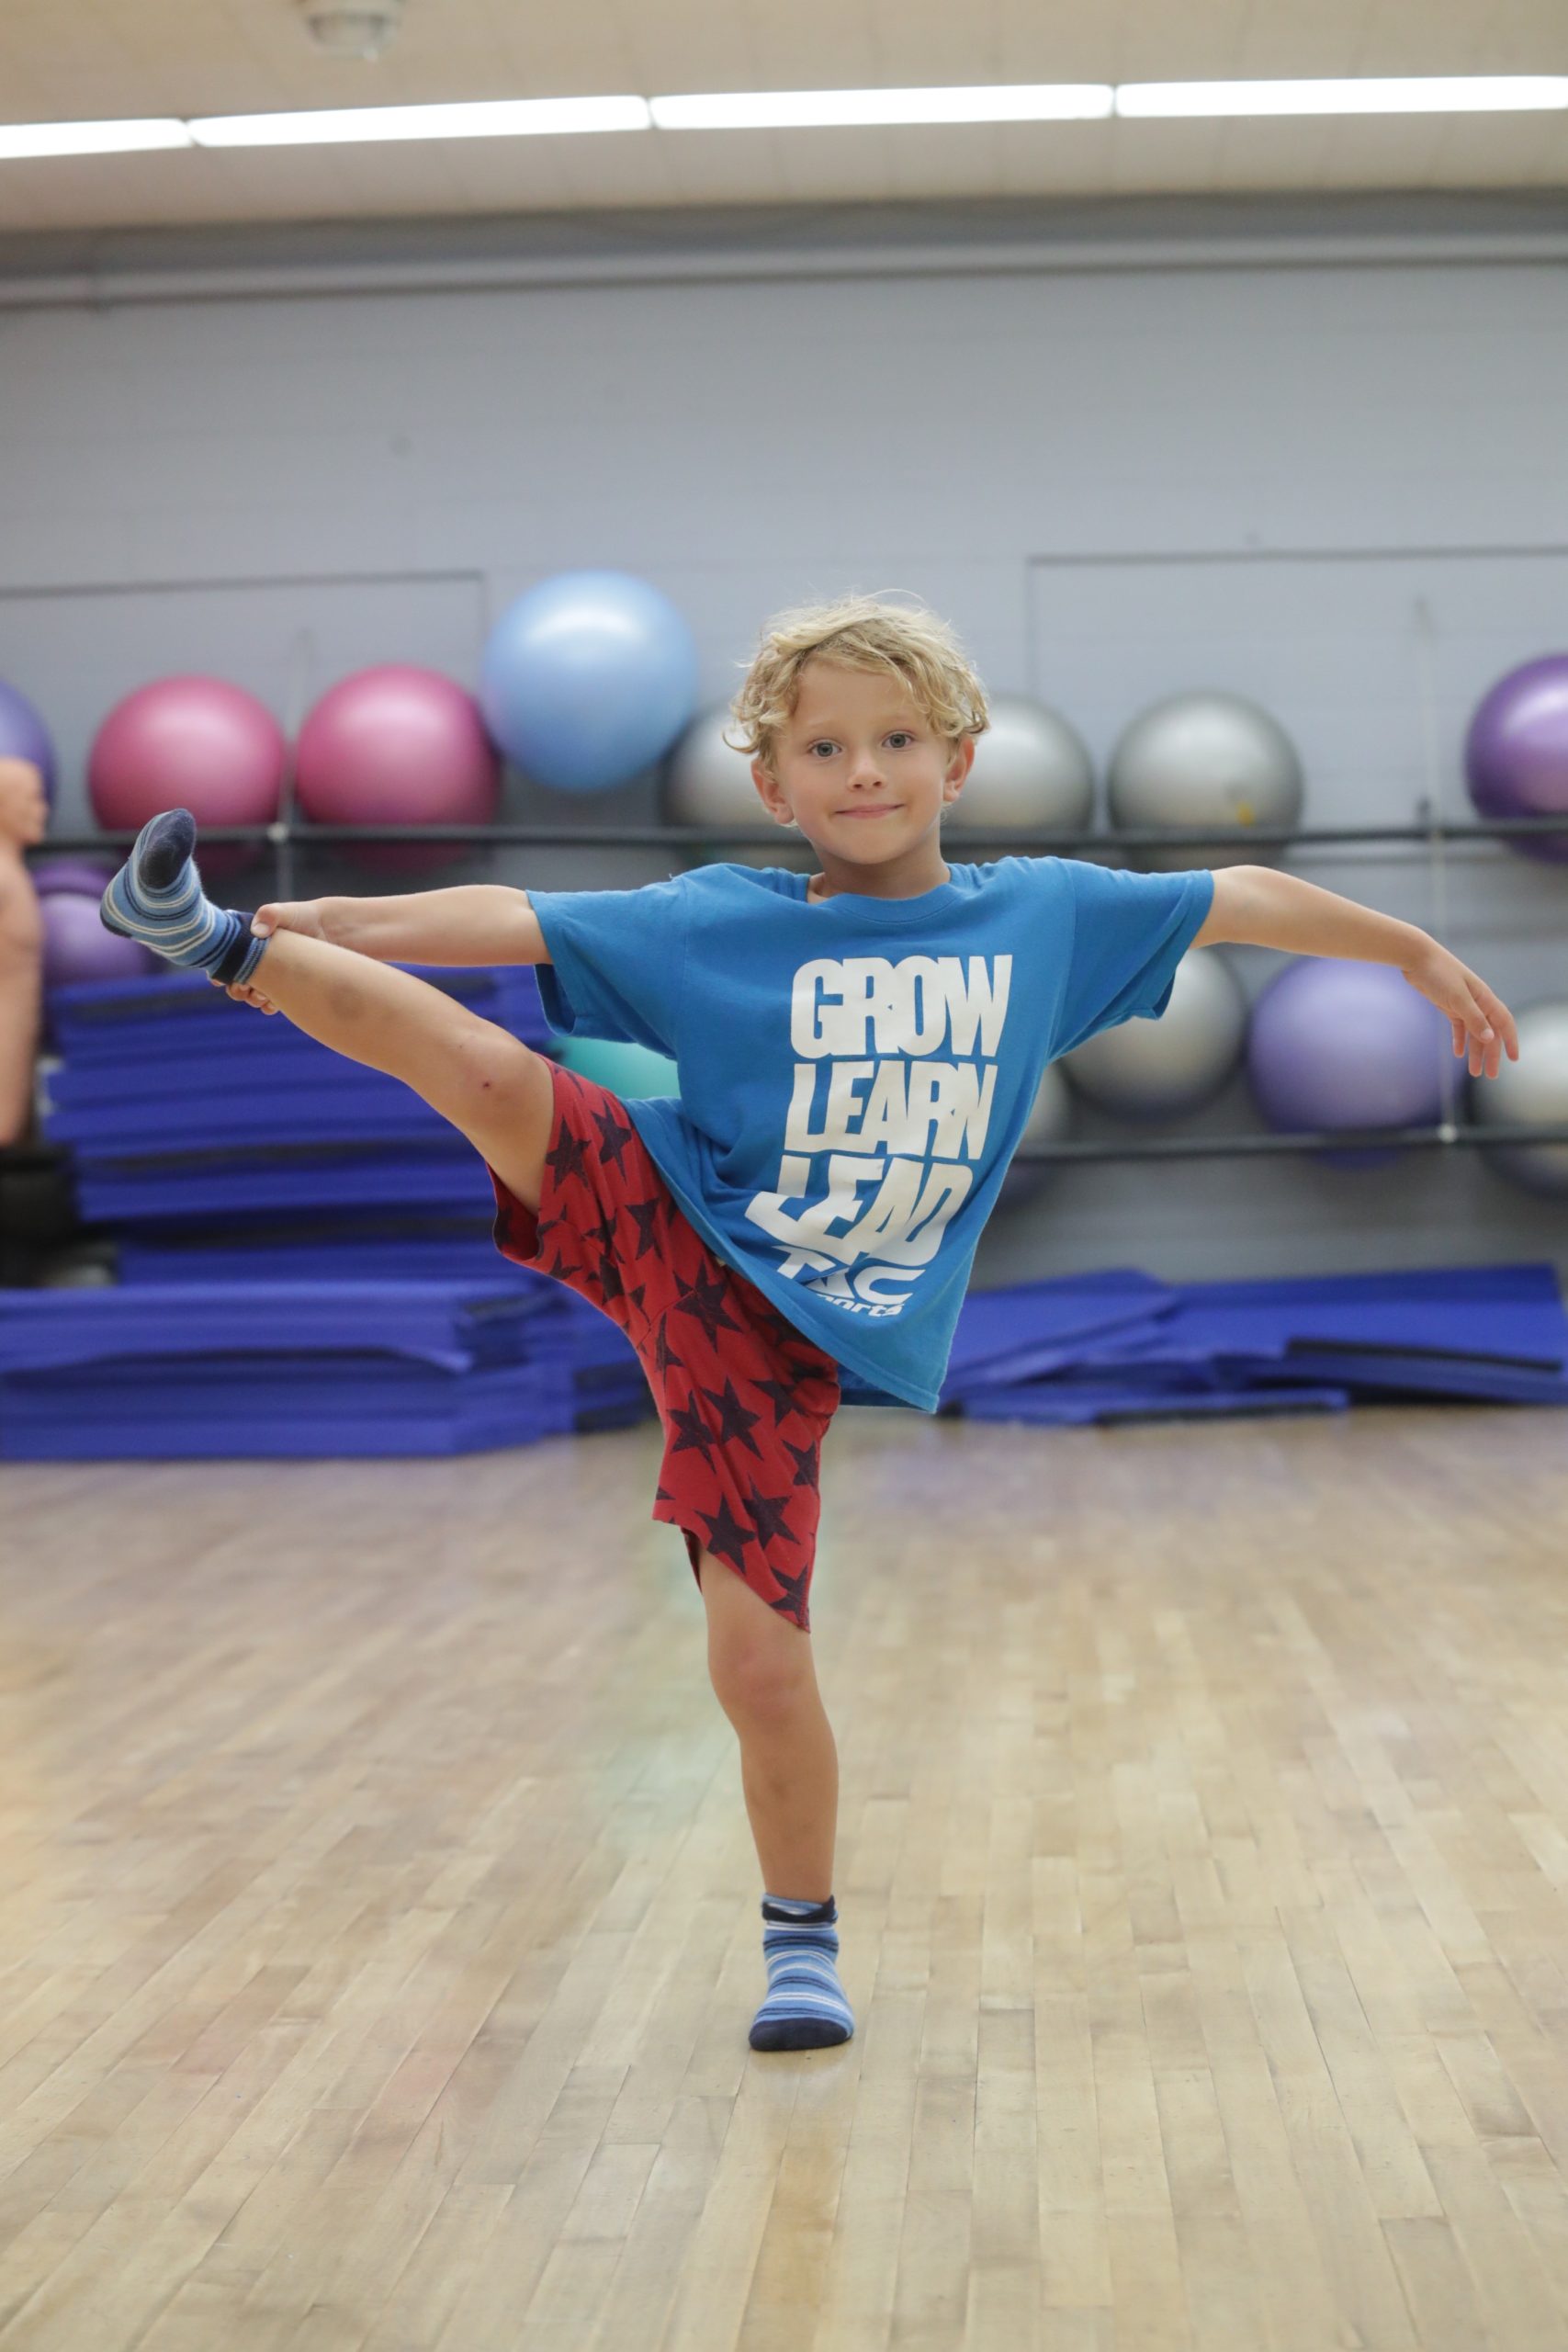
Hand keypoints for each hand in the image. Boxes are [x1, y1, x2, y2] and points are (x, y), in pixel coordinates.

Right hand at [204, 897, 325, 1012]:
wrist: (329, 931)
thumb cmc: (302, 917)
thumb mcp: (285, 912)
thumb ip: (270, 915)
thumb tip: (257, 930)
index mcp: (245, 945)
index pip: (224, 961)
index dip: (219, 972)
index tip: (220, 978)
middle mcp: (255, 963)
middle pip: (235, 983)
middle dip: (236, 989)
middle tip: (245, 985)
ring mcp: (270, 977)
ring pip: (251, 996)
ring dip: (253, 998)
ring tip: (261, 993)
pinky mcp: (286, 988)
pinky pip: (271, 1004)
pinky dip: (269, 1005)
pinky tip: (273, 1001)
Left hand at [1401, 940, 1518, 1080]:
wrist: (1416, 958)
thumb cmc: (1439, 974)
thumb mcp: (1457, 998)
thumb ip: (1474, 1018)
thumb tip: (1489, 1038)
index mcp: (1485, 999)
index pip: (1504, 1023)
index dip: (1510, 1041)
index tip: (1514, 1059)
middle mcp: (1477, 1003)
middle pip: (1489, 1033)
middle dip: (1491, 1054)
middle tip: (1491, 1075)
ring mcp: (1463, 1005)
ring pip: (1474, 1033)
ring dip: (1475, 1052)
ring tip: (1474, 1072)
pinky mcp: (1449, 1006)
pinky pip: (1459, 1027)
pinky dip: (1460, 1040)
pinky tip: (1459, 1054)